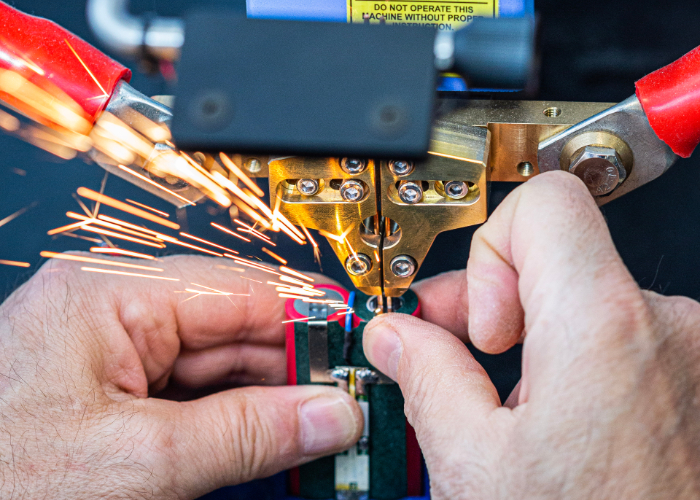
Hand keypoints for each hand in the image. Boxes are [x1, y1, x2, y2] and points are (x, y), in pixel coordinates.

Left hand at [0, 255, 361, 498]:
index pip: (238, 290)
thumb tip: (327, 412)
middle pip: (234, 327)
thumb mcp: (135, 461)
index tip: (359, 344)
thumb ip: (244, 433)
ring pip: (220, 367)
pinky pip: (195, 398)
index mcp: (109, 294)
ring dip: (272, 399)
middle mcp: (113, 312)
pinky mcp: (114, 396)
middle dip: (295, 366)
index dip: (308, 315)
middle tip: (350, 403)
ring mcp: (113, 355)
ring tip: (324, 431)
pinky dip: (239, 422)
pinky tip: (274, 442)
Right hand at [364, 172, 699, 498]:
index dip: (492, 248)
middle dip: (498, 297)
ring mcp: (693, 356)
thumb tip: (397, 337)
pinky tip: (554, 420)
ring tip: (508, 402)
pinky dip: (578, 362)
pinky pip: (625, 339)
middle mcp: (666, 327)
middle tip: (459, 347)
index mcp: (602, 327)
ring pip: (590, 299)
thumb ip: (426, 377)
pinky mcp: (696, 384)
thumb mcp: (476, 466)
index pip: (544, 203)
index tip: (478, 317)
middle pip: (561, 255)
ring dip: (537, 336)